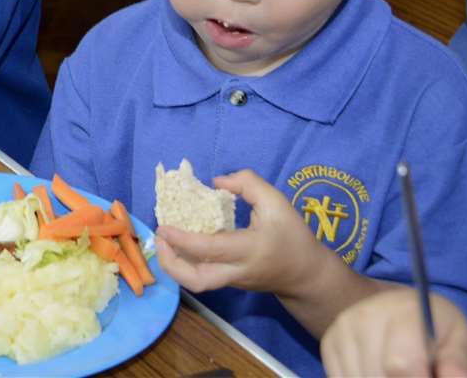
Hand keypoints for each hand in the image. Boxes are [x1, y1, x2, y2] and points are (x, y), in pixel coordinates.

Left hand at [155, 169, 327, 295]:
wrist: (308, 275)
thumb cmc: (293, 236)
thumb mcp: (276, 202)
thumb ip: (248, 184)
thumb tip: (216, 182)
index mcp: (248, 250)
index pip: (209, 250)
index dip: (181, 239)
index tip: (163, 225)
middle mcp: (236, 271)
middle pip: (196, 281)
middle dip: (170, 264)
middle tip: (158, 239)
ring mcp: (231, 281)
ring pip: (196, 283)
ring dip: (174, 266)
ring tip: (163, 242)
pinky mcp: (229, 283)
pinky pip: (202, 277)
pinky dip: (185, 264)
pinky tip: (179, 245)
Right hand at [321, 287, 466, 377]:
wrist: (400, 307)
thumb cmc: (435, 328)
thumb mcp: (458, 341)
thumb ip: (457, 364)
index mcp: (403, 312)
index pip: (400, 365)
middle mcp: (364, 316)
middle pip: (377, 376)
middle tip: (417, 375)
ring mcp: (342, 329)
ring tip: (399, 374)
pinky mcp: (328, 343)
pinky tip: (378, 374)